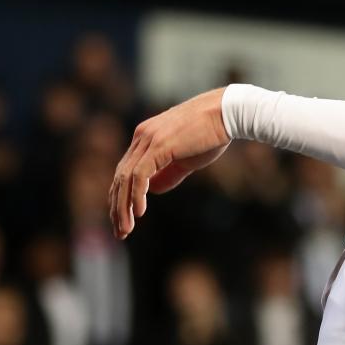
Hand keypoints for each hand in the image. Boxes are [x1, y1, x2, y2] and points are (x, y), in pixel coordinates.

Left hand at [108, 88, 230, 238]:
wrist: (227, 112)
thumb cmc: (212, 133)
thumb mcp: (187, 158)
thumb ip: (168, 174)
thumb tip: (152, 191)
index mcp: (145, 138)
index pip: (125, 172)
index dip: (122, 197)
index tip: (125, 219)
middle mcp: (141, 137)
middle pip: (120, 177)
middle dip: (118, 207)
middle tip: (121, 232)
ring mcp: (148, 140)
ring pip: (126, 179)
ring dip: (123, 207)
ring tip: (126, 229)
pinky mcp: (159, 146)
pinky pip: (140, 175)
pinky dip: (136, 195)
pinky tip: (139, 212)